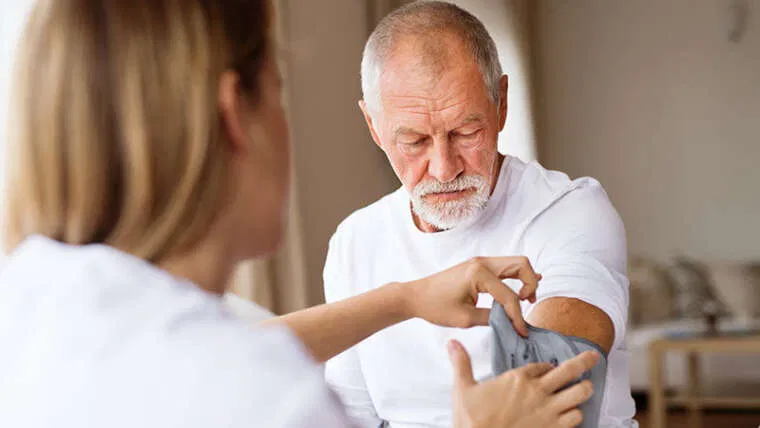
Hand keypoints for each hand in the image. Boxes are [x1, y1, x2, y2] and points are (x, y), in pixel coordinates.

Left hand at [406, 256, 539, 335]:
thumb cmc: (435, 306)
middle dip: (531, 284)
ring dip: (525, 279)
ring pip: (515, 263)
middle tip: (528, 303)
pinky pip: (504, 268)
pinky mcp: (478, 267)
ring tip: (526, 299)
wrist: (415, 296)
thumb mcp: (465, 318)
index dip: (518, 316)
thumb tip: (511, 321)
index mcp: (478, 273)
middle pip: (521, 264)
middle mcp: (482, 262)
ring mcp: (480, 262)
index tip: (521, 332)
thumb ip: (492, 318)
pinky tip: (523, 289)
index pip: (509, 296)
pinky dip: (516, 277)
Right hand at [448, 340, 597, 427]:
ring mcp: (549, 411)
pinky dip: (577, 415)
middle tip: (594, 357)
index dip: (547, 366)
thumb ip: (461, 363)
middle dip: (585, 361)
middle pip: (570, 370)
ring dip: (583, 391)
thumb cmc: (472, 420)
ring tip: (585, 388)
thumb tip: (452, 343)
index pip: (542, 365)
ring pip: (580, 393)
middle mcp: (538, 391)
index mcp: (517, 378)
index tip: (548, 369)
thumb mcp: (462, 388)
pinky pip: (577, 418)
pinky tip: (573, 414)